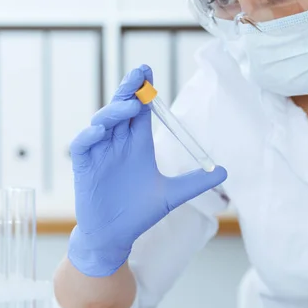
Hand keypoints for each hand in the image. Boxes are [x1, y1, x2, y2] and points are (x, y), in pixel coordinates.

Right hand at [68, 65, 227, 277]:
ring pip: (103, 123)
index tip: (149, 71)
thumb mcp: (172, 194)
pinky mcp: (84, 167)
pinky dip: (89, 136)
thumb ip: (195, 182)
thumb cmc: (140, 213)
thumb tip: (224, 171)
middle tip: (139, 74)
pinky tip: (100, 130)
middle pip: (121, 109)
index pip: (141, 110)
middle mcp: (118, 144)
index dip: (144, 91)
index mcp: (138, 145)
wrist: (117, 236)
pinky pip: (83, 146)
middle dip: (129, 90)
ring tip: (130, 106)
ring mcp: (100, 154)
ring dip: (114, 112)